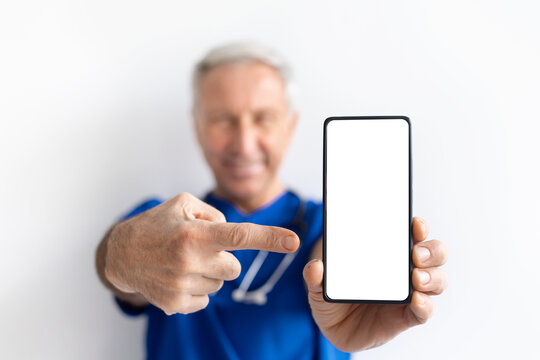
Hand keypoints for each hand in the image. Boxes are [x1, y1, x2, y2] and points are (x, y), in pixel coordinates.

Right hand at [104, 192, 298, 314]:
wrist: (120, 254)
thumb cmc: (156, 225)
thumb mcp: (183, 204)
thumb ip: (214, 214)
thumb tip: (234, 235)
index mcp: (194, 234)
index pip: (239, 236)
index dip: (269, 238)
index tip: (294, 241)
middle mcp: (189, 261)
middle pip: (233, 267)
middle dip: (223, 258)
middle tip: (198, 249)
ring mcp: (181, 286)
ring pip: (220, 284)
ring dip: (208, 273)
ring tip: (182, 261)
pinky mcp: (175, 304)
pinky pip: (205, 299)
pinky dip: (197, 288)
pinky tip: (176, 276)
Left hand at [303, 217, 447, 351]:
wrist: (334, 328)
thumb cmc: (334, 296)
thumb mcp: (319, 285)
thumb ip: (315, 276)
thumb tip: (315, 267)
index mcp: (387, 252)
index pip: (411, 233)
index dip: (418, 227)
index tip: (415, 224)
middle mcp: (404, 269)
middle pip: (433, 253)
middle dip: (431, 250)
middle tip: (415, 254)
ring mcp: (409, 293)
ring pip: (436, 279)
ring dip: (432, 276)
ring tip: (417, 278)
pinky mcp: (407, 317)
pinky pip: (424, 311)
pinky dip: (425, 305)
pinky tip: (417, 300)